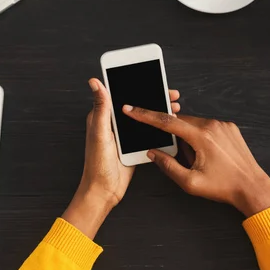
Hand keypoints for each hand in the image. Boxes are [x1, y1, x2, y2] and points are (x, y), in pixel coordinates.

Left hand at [62, 79, 180, 238]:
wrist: (104, 191)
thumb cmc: (96, 164)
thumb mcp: (99, 132)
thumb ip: (100, 107)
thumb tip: (95, 82)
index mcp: (103, 116)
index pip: (120, 94)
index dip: (136, 84)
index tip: (152, 79)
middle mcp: (114, 124)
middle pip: (136, 104)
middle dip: (154, 97)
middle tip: (171, 95)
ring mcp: (125, 135)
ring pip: (145, 118)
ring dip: (159, 112)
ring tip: (174, 108)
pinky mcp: (134, 146)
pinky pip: (148, 132)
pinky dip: (159, 127)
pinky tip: (170, 126)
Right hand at [122, 107, 269, 217]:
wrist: (252, 188)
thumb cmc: (224, 187)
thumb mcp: (190, 182)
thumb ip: (168, 166)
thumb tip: (153, 153)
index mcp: (201, 137)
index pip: (166, 122)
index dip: (145, 116)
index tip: (131, 110)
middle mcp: (213, 125)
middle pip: (181, 123)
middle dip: (176, 139)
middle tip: (186, 159)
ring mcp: (223, 124)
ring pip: (194, 125)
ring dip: (189, 138)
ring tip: (201, 161)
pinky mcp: (230, 127)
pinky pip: (207, 126)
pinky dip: (201, 137)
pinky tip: (210, 156)